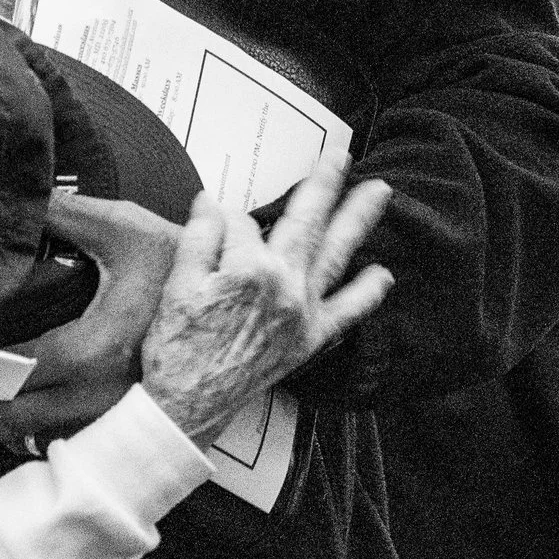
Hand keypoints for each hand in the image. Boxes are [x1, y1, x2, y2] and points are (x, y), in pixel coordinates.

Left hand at [0, 193, 178, 446]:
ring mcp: (108, 417)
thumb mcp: (127, 230)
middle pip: (5, 421)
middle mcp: (98, 396)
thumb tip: (10, 201)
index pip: (6, 376)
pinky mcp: (116, 423)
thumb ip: (66, 214)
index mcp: (93, 350)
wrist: (242, 314)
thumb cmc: (188, 273)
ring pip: (28, 438)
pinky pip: (55, 438)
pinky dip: (20, 428)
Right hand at [141, 154, 394, 445]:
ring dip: (358, 219)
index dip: (222, 222)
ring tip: (379, 192)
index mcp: (249, 267)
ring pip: (337, 254)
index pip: (240, 223)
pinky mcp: (310, 339)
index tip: (208, 231)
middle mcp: (286, 284)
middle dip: (324, 184)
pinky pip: (347, 312)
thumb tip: (211, 202)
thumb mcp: (176, 283)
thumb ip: (200, 236)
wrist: (188, 404)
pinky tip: (383, 275)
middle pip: (306, 222)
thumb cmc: (176, 345)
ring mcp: (303, 312)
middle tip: (340, 154)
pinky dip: (367, 294)